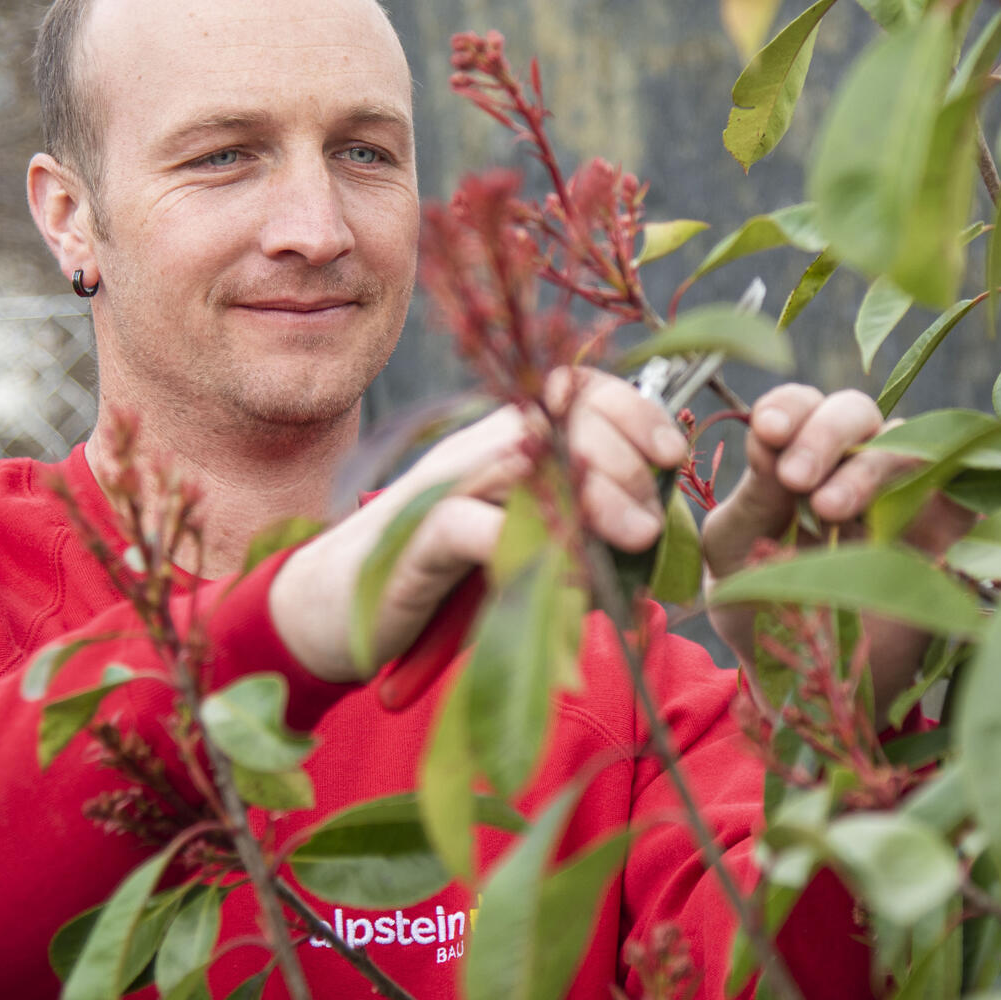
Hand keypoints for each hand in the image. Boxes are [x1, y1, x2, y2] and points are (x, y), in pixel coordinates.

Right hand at [267, 368, 685, 681]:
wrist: (327, 609)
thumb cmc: (437, 579)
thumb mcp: (519, 542)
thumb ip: (576, 526)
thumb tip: (654, 531)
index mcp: (502, 442)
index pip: (575, 391)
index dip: (634, 411)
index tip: (673, 457)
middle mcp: (473, 451)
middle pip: (561, 418)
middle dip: (623, 461)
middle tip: (649, 523)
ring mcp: (440, 490)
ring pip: (525, 458)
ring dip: (593, 495)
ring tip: (635, 536)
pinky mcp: (414, 542)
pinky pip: (474, 528)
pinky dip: (527, 548)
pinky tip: (567, 576)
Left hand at [701, 385, 971, 709]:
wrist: (807, 693)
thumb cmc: (761, 613)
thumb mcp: (735, 553)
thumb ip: (750, 495)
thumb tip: (768, 432)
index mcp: (798, 460)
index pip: (802, 407)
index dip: (789, 406)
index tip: (767, 430)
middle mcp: (855, 468)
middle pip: (857, 412)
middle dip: (825, 432)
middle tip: (794, 479)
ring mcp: (907, 498)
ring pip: (908, 442)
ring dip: (866, 465)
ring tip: (826, 510)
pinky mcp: (950, 534)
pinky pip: (964, 487)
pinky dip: (941, 483)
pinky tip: (901, 515)